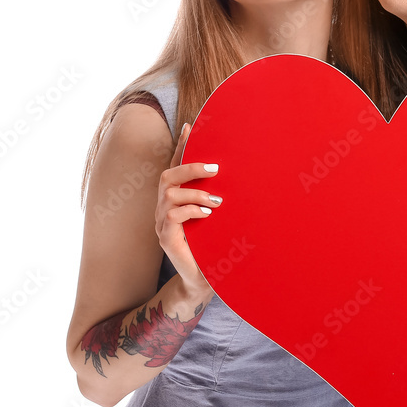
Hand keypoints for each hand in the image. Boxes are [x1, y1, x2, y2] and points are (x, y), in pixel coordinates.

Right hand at [154, 123, 219, 300]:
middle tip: (216, 169)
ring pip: (169, 194)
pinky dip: (191, 211)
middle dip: (191, 167)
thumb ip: (222, 196)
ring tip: (217, 201)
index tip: (191, 127)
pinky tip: (207, 214)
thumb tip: (244, 172)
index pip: (174, 167)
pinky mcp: (165, 238)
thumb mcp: (219, 217)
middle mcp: (164, 207)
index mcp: (176, 198)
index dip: (180, 147)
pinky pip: (171, 216)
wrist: (204, 279)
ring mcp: (162, 223)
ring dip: (196, 193)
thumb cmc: (213, 245)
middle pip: (167, 176)